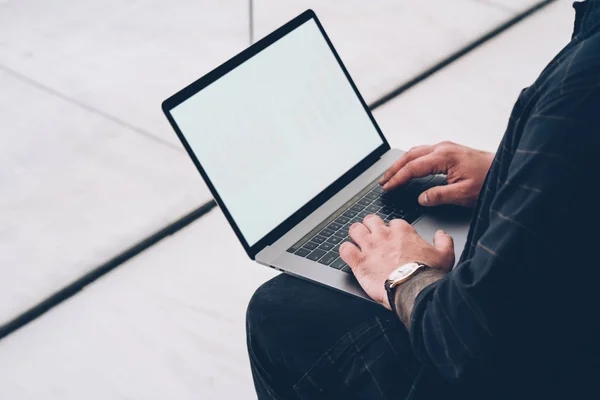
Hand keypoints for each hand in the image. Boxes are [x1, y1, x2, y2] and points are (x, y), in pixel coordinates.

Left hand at [340, 215, 454, 309]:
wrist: (414, 290)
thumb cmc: (427, 274)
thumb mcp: (445, 255)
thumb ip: (443, 241)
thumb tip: (441, 235)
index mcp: (402, 231)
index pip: (393, 222)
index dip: (392, 230)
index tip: (393, 238)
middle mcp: (383, 236)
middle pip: (370, 220)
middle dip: (370, 226)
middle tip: (372, 236)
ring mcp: (369, 247)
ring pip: (355, 230)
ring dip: (356, 235)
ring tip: (358, 242)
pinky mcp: (359, 262)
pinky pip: (344, 249)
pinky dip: (346, 251)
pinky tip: (350, 256)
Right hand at [379, 141, 493, 207]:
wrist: (506, 170)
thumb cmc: (488, 180)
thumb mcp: (463, 194)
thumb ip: (439, 196)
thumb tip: (421, 199)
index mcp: (444, 156)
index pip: (412, 167)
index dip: (397, 178)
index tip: (387, 187)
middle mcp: (443, 148)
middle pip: (410, 156)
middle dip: (394, 169)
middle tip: (383, 181)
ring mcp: (446, 147)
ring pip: (415, 152)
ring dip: (401, 163)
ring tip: (391, 175)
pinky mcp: (449, 150)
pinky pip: (423, 152)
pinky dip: (411, 161)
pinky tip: (409, 168)